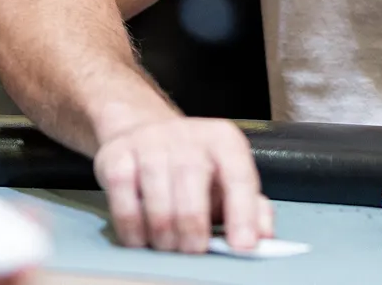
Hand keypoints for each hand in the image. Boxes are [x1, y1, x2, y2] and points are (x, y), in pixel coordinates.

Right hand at [93, 115, 273, 253]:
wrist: (143, 130)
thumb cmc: (193, 164)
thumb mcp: (227, 177)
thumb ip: (251, 205)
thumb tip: (264, 236)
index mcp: (224, 140)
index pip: (239, 177)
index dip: (243, 215)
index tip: (242, 246)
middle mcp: (188, 137)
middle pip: (192, 199)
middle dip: (193, 237)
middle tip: (194, 252)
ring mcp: (149, 144)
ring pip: (158, 206)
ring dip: (164, 238)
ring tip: (169, 246)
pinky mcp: (117, 156)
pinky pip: (124, 206)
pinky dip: (134, 232)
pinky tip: (143, 237)